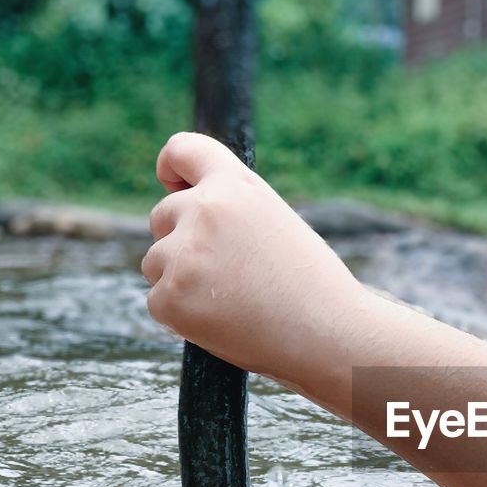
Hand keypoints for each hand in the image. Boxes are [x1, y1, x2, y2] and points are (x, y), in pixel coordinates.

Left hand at [142, 132, 362, 381]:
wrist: (330, 336)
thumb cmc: (314, 287)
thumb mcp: (278, 224)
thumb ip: (233, 210)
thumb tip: (186, 217)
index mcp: (236, 186)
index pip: (182, 150)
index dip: (173, 168)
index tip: (172, 183)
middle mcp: (204, 210)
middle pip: (162, 215)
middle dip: (182, 240)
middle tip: (229, 274)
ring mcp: (182, 255)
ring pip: (156, 261)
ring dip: (180, 280)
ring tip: (233, 301)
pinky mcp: (169, 298)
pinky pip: (158, 301)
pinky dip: (182, 315)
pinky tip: (223, 322)